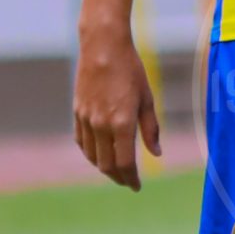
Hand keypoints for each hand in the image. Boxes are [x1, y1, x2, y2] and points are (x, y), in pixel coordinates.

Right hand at [74, 23, 160, 189]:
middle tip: (127, 181)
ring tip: (115, 170)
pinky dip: (90, 153)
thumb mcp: (147, 99)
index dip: (131, 179)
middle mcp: (101, 125)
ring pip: (92, 156)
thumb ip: (151, 129)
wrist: (102, 47)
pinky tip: (98, 154)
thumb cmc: (130, 70)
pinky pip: (81, 141)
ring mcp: (86, 119)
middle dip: (118, 177)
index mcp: (121, 123)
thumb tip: (157, 154)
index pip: (125, 163)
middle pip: (107, 165)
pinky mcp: (77, 112)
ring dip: (103, 167)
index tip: (137, 186)